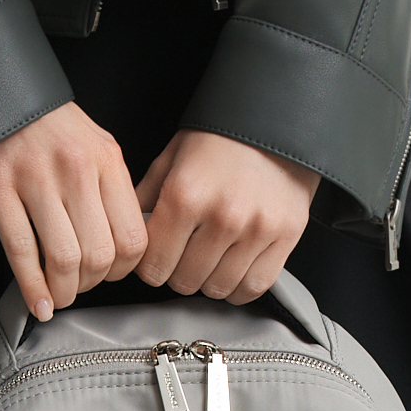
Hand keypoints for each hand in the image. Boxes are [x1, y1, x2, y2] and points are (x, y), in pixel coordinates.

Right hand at [0, 103, 147, 320]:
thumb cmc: (45, 127)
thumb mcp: (93, 147)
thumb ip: (109, 192)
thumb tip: (121, 247)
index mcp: (107, 161)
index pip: (132, 237)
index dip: (121, 270)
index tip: (107, 275)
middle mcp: (76, 169)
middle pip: (99, 255)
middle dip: (89, 285)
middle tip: (77, 287)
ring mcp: (35, 179)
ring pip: (63, 258)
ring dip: (62, 291)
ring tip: (56, 295)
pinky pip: (21, 251)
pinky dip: (31, 288)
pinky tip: (37, 302)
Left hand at [135, 130, 318, 303]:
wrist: (274, 120)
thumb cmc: (219, 140)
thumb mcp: (169, 160)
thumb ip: (142, 202)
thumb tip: (124, 238)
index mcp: (185, 196)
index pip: (153, 268)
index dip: (150, 266)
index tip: (158, 257)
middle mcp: (222, 215)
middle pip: (184, 283)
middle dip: (179, 272)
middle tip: (185, 252)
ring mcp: (256, 229)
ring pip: (217, 290)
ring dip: (209, 280)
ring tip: (211, 256)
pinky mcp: (286, 236)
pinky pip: (253, 287)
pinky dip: (239, 287)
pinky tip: (233, 269)